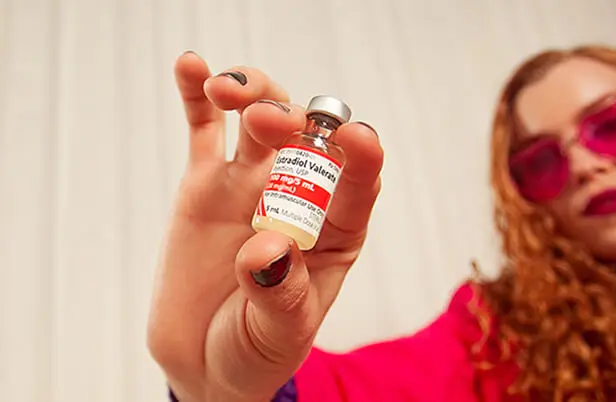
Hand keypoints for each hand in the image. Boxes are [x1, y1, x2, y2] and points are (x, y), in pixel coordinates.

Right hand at [147, 51, 382, 401]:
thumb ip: (279, 294)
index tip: (357, 137)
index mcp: (334, 235)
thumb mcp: (279, 334)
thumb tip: (266, 249)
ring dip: (252, 93)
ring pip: (261, 121)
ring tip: (226, 91)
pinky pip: (205, 131)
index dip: (361, 158)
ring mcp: (251, 185)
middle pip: (307, 139)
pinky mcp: (207, 184)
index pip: (357, 187)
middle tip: (270, 121)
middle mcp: (299, 199)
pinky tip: (192, 67)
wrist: (206, 360)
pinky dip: (198, 97)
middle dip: (293, 119)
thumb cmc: (257, 348)